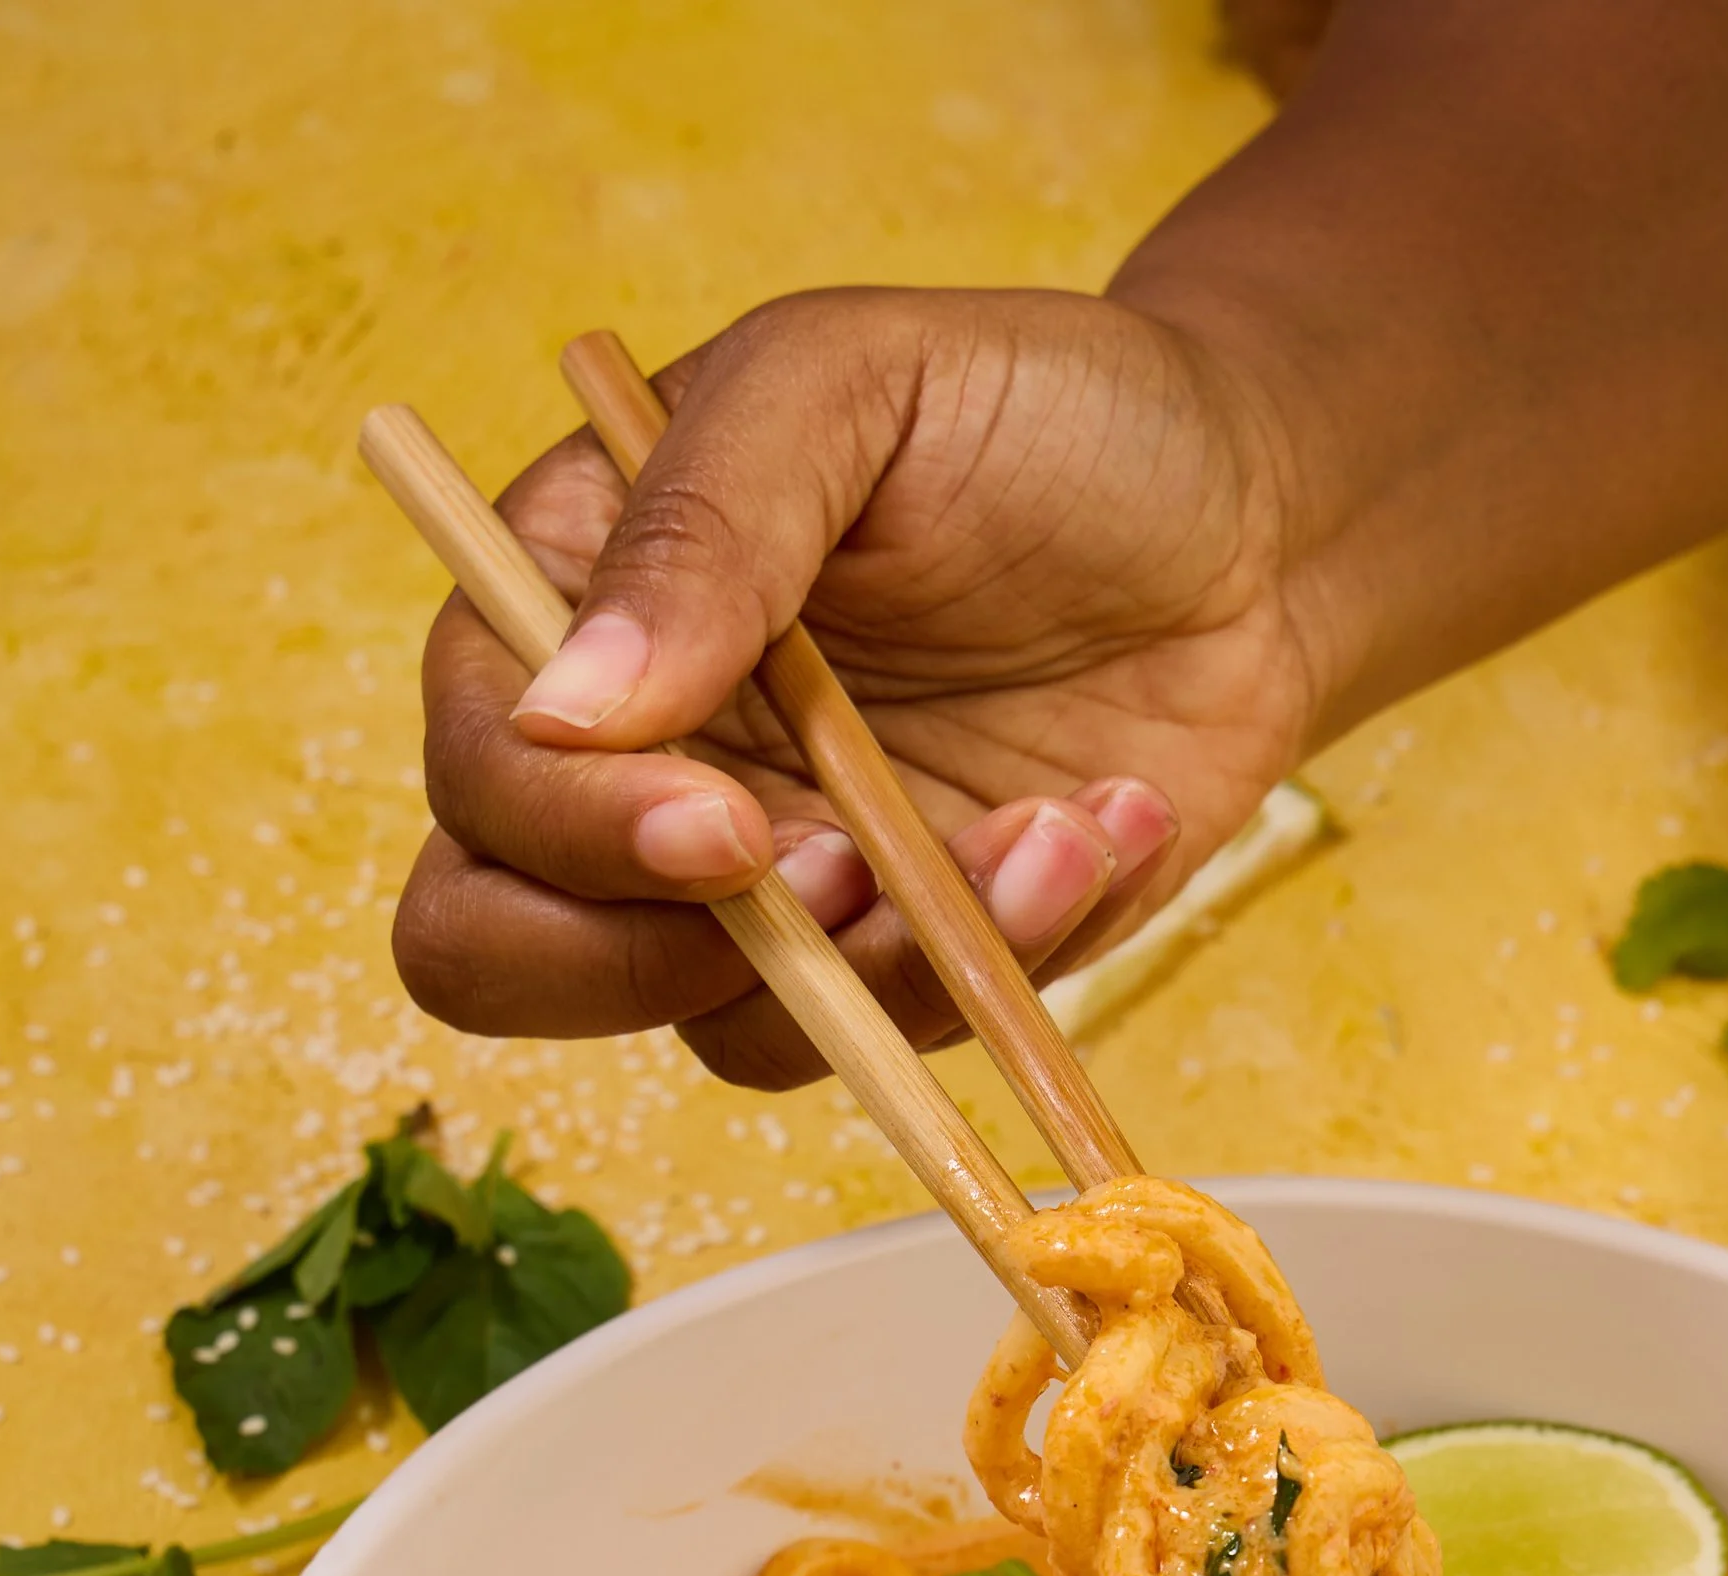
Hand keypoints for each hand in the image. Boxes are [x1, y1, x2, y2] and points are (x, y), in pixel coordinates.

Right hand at [395, 287, 1319, 1090]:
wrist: (1247, 522)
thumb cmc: (1035, 412)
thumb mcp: (856, 383)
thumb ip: (703, 521)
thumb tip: (564, 710)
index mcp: (573, 601)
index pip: (480, 771)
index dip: (567, 830)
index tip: (723, 822)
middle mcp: (638, 767)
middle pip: (504, 952)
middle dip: (656, 961)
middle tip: (833, 883)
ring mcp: (767, 887)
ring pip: (731, 1032)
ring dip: (892, 968)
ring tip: (1048, 829)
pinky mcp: (901, 964)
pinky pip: (904, 1040)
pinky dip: (1013, 956)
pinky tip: (1104, 823)